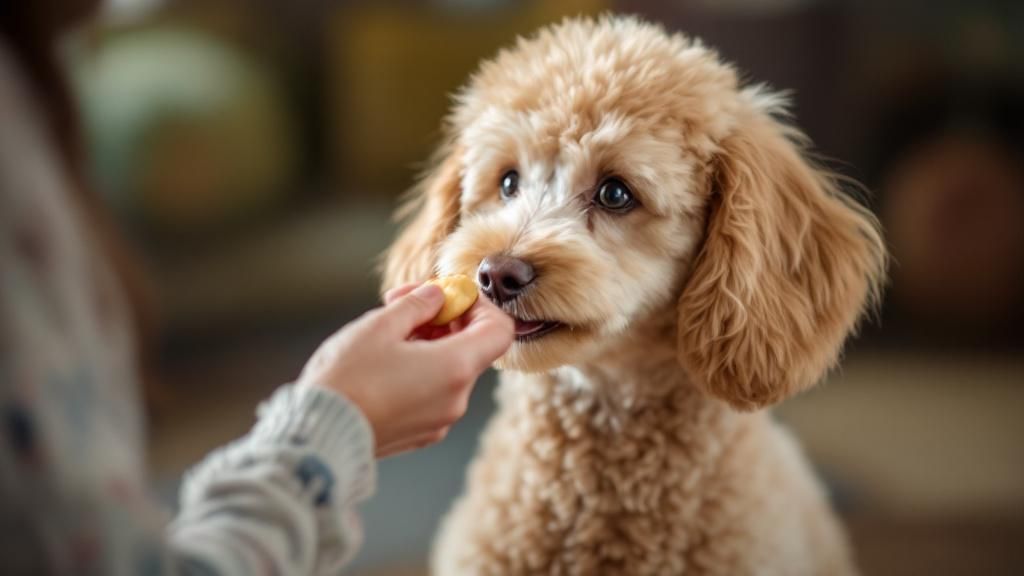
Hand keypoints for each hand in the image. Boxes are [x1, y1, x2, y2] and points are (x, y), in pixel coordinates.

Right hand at [298, 283, 513, 456]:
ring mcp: (440, 421)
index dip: (479, 305)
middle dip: (444, 319)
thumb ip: (418, 304)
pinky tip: (384, 361)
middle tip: (403, 302)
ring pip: (450, 369)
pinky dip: (420, 370)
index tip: (448, 296)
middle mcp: (456, 399)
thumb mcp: (380, 325)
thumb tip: (438, 295)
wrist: (315, 437)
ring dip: (429, 343)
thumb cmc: (347, 379)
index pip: (500, 330)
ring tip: (386, 331)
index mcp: (455, 368)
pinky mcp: (420, 434)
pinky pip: (434, 393)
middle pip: (472, 348)